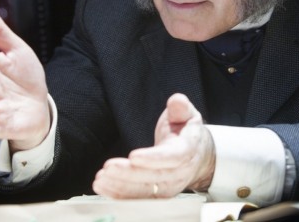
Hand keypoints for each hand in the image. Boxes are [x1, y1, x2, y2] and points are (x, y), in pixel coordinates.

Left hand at [92, 93, 214, 198]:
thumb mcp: (187, 115)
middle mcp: (180, 173)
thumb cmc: (186, 132)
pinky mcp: (158, 194)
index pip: (172, 157)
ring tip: (101, 178)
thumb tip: (177, 100)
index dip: (153, 159)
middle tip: (108, 167)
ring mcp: (169, 186)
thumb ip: (181, 107)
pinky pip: (138, 198)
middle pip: (154, 177)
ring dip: (121, 186)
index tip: (133, 156)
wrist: (197, 156)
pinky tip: (103, 187)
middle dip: (129, 174)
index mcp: (188, 150)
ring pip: (144, 191)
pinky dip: (119, 194)